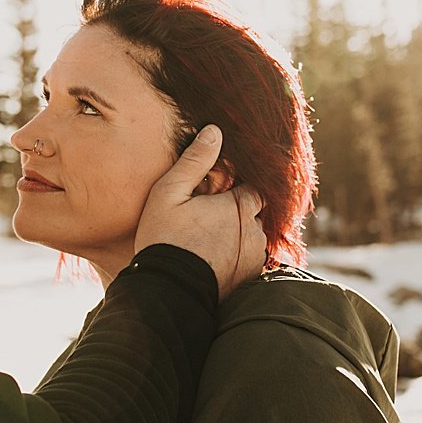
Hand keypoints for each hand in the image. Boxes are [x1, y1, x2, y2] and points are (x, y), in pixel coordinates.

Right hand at [135, 125, 266, 299]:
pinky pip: (249, 262)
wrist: (169, 291)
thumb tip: (214, 131)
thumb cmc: (165, 239)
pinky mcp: (250, 280)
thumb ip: (195, 161)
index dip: (234, 190)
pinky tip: (214, 262)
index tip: (215, 197)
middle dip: (237, 214)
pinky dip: (238, 259)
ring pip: (253, 239)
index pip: (251, 188)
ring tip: (208, 244)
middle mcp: (256, 231)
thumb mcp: (170, 193)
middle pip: (254, 214)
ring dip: (238, 238)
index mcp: (240, 206)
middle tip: (207, 222)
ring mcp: (255, 258)